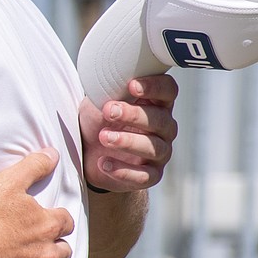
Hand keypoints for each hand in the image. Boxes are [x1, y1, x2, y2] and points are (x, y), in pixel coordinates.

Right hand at [0, 149, 73, 257]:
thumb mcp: (6, 182)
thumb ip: (33, 167)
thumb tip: (53, 153)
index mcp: (47, 224)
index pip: (66, 223)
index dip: (55, 223)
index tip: (44, 225)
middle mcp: (47, 253)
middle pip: (64, 253)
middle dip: (53, 249)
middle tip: (36, 248)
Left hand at [80, 74, 177, 192]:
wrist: (89, 152)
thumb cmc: (99, 119)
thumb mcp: (101, 99)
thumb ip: (110, 90)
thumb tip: (112, 81)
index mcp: (156, 102)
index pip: (168, 91)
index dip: (154, 87)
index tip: (132, 86)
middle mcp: (164, 127)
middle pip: (159, 119)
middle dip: (134, 115)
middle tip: (109, 111)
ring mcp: (159, 152)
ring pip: (154, 147)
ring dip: (127, 141)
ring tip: (103, 137)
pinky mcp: (150, 176)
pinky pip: (144, 176)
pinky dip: (124, 171)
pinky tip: (104, 163)